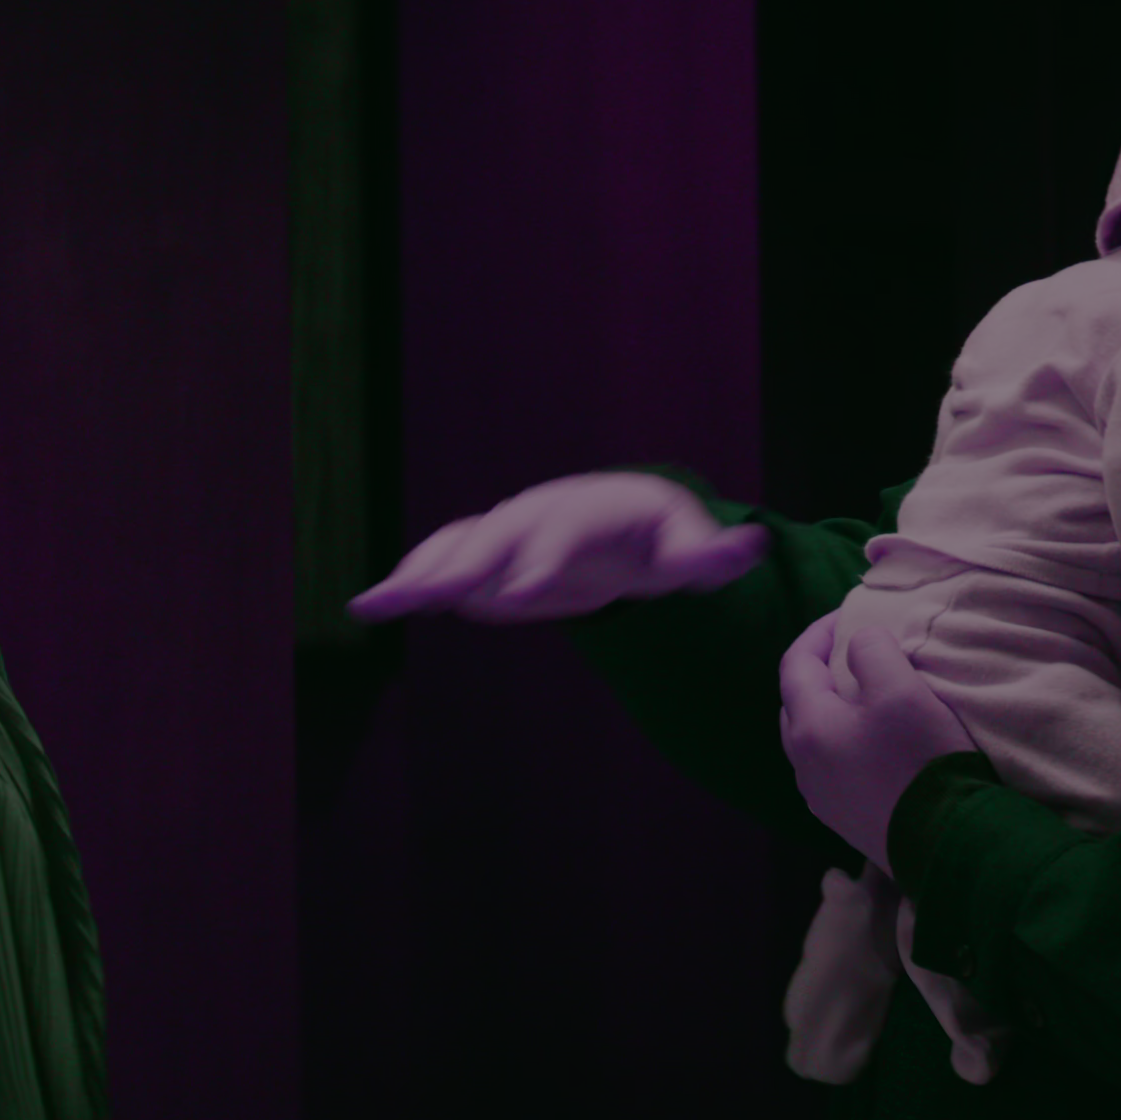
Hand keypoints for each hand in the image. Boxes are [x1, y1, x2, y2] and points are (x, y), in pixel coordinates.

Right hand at [346, 472, 768, 623]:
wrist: (616, 522)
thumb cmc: (658, 539)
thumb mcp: (688, 549)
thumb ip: (711, 557)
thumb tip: (749, 550)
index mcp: (587, 513)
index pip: (560, 537)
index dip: (541, 565)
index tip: (518, 598)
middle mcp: (536, 514)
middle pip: (494, 539)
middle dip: (459, 568)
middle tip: (428, 598)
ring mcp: (504, 532)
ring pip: (454, 549)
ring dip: (414, 575)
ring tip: (371, 606)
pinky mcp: (482, 555)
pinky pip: (440, 564)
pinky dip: (407, 583)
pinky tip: (371, 607)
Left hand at [779, 608, 977, 870]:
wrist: (948, 843)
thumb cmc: (920, 759)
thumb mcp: (899, 688)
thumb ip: (871, 652)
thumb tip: (859, 645)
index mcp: (808, 728)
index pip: (795, 664)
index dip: (819, 632)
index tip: (848, 616)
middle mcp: (803, 765)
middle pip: (799, 703)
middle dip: (822, 672)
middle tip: (856, 654)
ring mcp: (822, 798)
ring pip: (817, 738)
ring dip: (837, 711)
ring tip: (871, 697)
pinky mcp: (846, 820)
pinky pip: (836, 769)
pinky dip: (849, 744)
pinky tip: (879, 745)